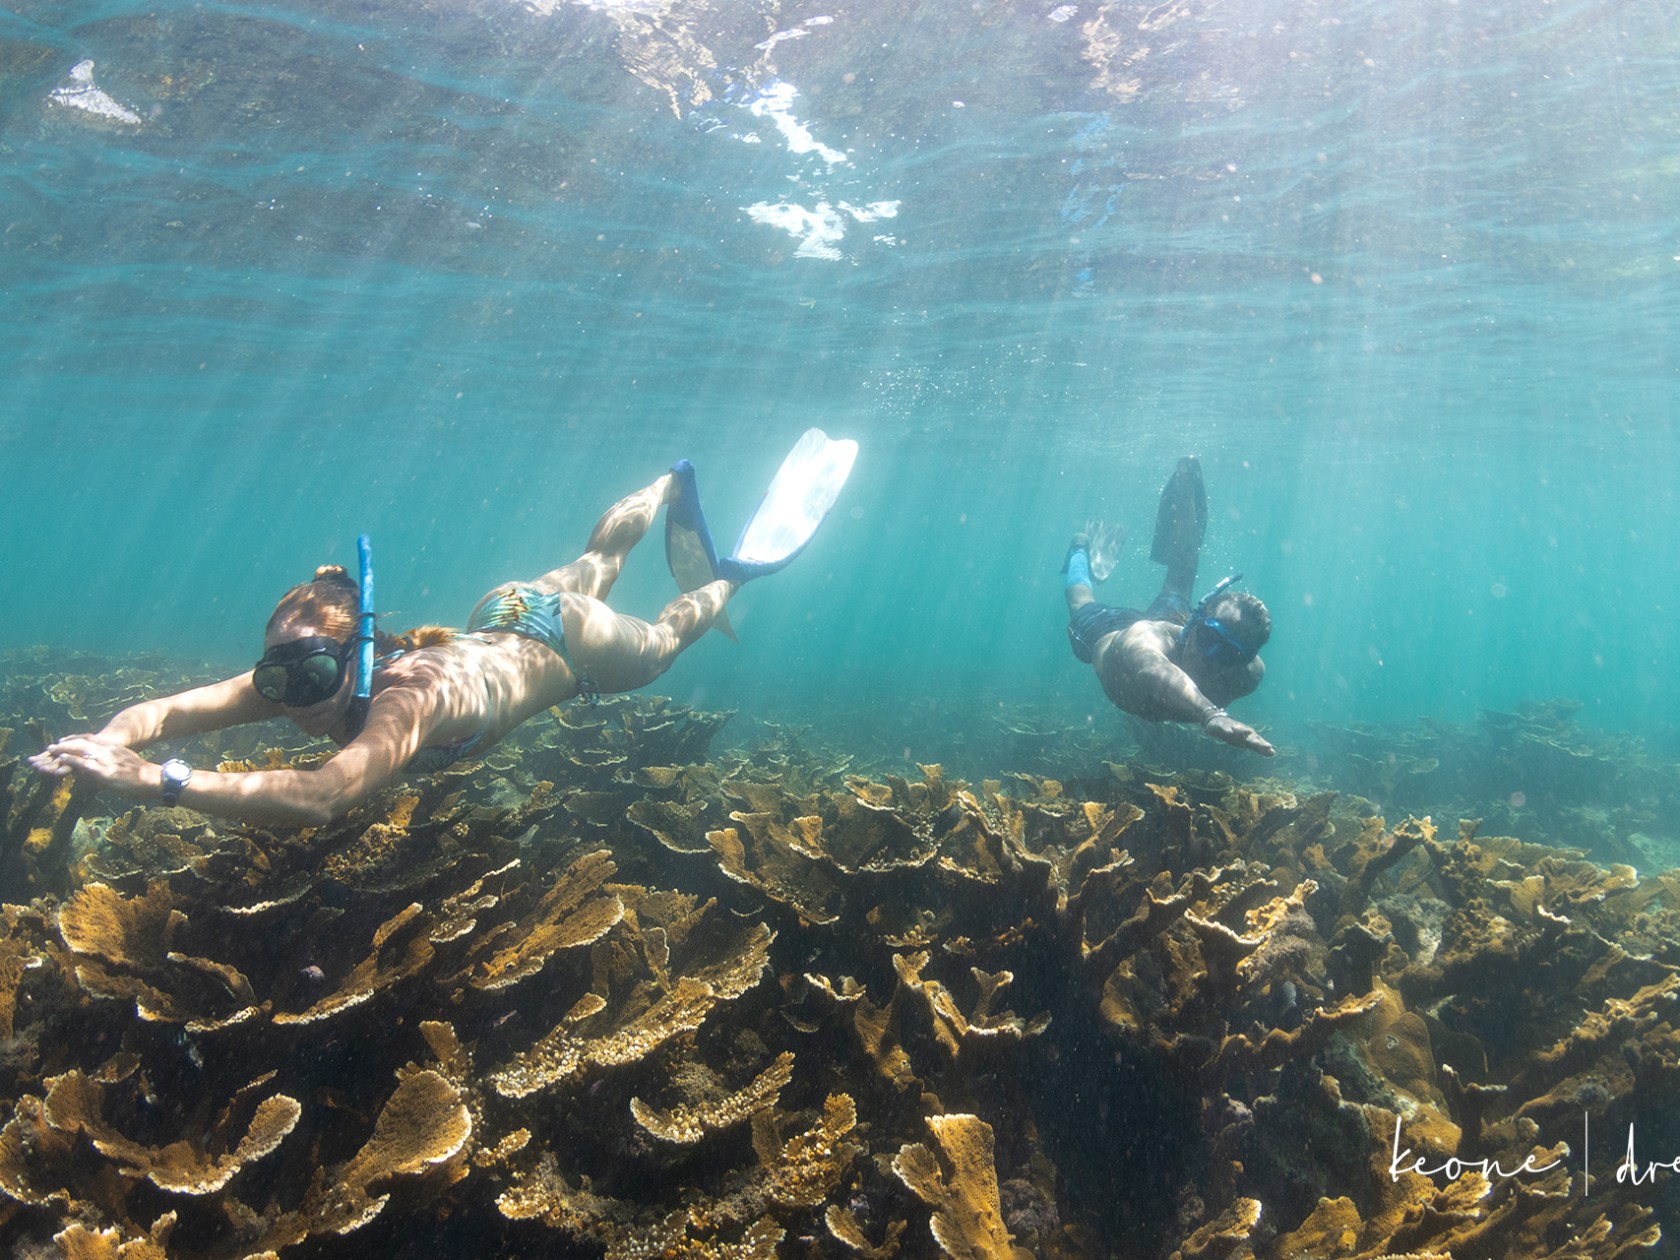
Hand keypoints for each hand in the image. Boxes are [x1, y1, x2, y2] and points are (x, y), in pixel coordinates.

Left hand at [30, 735, 157, 795]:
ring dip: (64, 749)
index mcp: (115, 748)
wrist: (154, 779)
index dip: (76, 738)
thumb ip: (115, 762)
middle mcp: (109, 750)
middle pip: (83, 742)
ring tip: (51, 750)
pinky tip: (62, 759)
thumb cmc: (143, 776)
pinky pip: (84, 763)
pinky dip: (71, 760)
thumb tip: (106, 768)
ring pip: (81, 750)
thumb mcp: (127, 763)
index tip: (65, 739)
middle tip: (52, 745)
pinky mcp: (105, 772)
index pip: (91, 739)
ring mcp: (106, 760)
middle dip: (66, 743)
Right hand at [1203, 711, 1274, 756]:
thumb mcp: (1247, 743)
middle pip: (1251, 737)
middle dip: (1257, 741)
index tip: (1271, 750)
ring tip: (1249, 732)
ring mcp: (1233, 728)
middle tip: (1264, 745)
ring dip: (1244, 731)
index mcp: (1249, 737)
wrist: (1218, 722)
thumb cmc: (1235, 734)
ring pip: (1239, 730)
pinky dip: (1228, 730)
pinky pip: (1226, 728)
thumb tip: (1274, 753)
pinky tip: (1230, 731)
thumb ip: (1259, 748)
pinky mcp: (1223, 726)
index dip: (1264, 746)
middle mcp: (1243, 731)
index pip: (1258, 742)